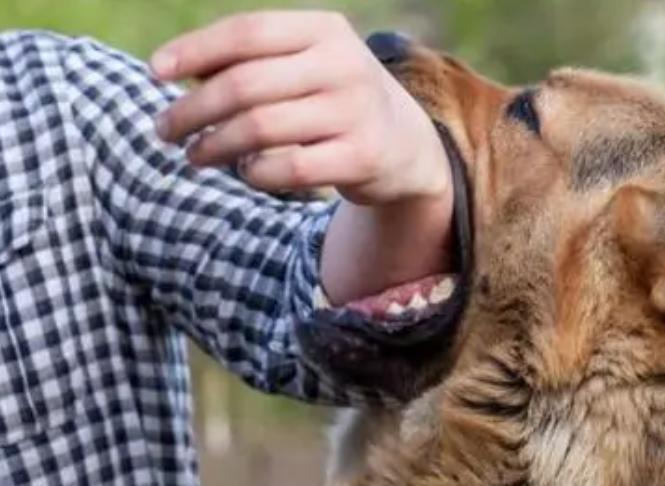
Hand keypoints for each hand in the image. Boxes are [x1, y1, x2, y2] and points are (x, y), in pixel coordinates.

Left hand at [151, 11, 452, 302]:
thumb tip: (171, 71)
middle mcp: (344, 65)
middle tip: (164, 131)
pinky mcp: (362, 157)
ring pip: (259, 129)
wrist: (406, 143)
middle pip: (244, 85)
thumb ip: (250, 62)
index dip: (194, 51)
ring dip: (213, 146)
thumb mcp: (304, 64)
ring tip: (195, 155)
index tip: (155, 73)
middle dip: (192, 110)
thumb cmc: (333, 98)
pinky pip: (286, 169)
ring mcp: (355, 111)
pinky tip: (246, 171)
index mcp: (325, 30)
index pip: (247, 32)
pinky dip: (255, 172)